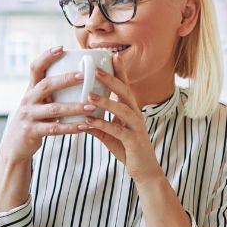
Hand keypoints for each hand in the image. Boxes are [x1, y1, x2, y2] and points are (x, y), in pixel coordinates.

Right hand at [0, 46, 94, 162]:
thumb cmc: (33, 122)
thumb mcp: (37, 104)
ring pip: (54, 109)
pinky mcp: (32, 132)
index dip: (46, 57)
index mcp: (30, 90)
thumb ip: (50, 93)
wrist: (14, 147)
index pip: (35, 68)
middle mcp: (27, 100)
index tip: (62, 48)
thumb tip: (77, 77)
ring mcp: (28, 116)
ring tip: (92, 106)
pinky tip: (85, 126)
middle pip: (46, 85)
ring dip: (75, 107)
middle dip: (66, 79)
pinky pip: (55, 128)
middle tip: (84, 75)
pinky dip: (71, 127)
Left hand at [79, 65, 162, 183]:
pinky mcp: (133, 141)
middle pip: (125, 92)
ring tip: (88, 94)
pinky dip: (102, 124)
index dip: (118, 71)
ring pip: (122, 109)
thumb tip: (81, 117)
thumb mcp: (111, 134)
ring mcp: (136, 127)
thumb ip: (98, 124)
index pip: (124, 86)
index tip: (109, 56)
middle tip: (95, 68)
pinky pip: (117, 130)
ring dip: (105, 101)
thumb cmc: (128, 150)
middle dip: (110, 79)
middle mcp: (136, 115)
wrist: (144, 171)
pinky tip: (88, 121)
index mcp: (131, 110)